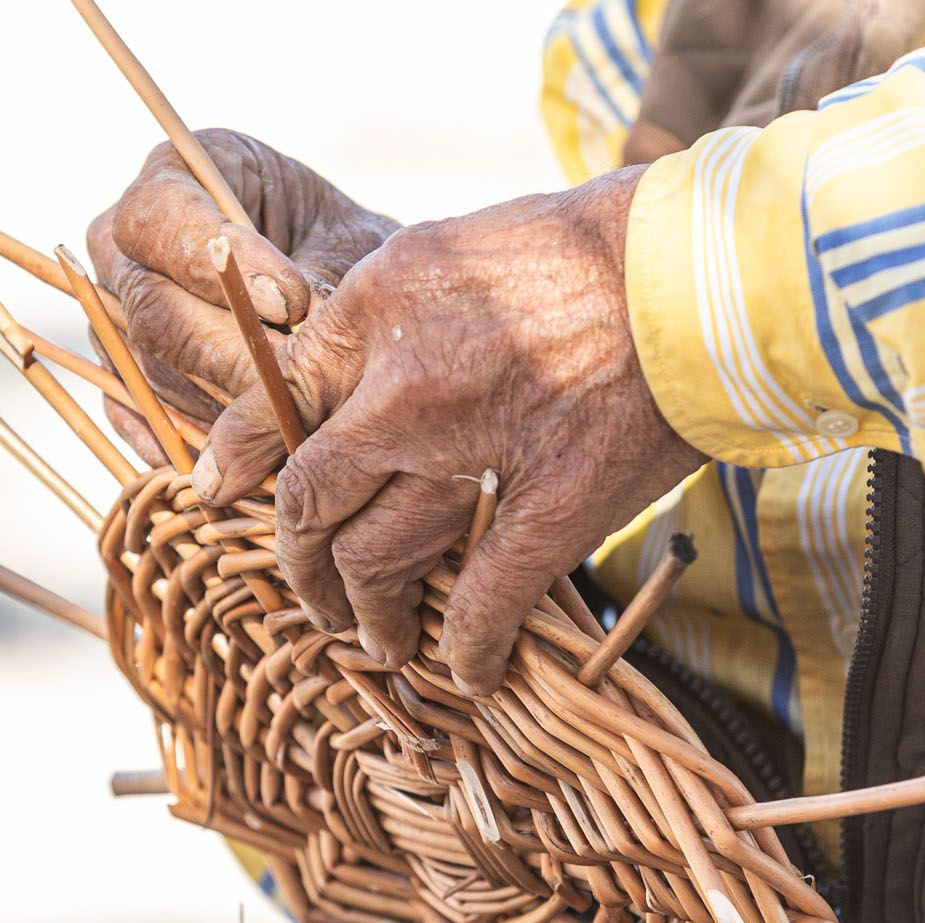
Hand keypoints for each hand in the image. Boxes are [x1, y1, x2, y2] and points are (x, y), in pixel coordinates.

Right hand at [87, 129, 398, 462]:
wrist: (351, 299)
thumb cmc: (350, 257)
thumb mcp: (352, 252)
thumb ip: (321, 283)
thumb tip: (297, 335)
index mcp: (172, 180)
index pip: (157, 218)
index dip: (213, 263)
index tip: (289, 301)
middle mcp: (126, 247)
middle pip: (153, 311)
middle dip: (236, 357)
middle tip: (307, 386)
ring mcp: (116, 318)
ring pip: (155, 374)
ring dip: (230, 410)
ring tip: (305, 427)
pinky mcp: (126, 380)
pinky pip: (143, 421)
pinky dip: (194, 450)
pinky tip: (250, 471)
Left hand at [197, 165, 705, 694]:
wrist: (701, 274)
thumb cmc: (589, 246)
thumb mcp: (453, 247)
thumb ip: (382, 312)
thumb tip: (335, 374)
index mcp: (380, 311)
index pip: (281, 403)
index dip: (244, 457)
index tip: (223, 490)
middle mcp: (408, 387)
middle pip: (316, 501)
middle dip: (301, 561)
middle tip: (311, 594)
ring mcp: (474, 455)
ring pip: (380, 561)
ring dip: (371, 614)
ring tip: (376, 638)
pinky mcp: (550, 511)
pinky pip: (484, 602)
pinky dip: (469, 649)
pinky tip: (468, 674)